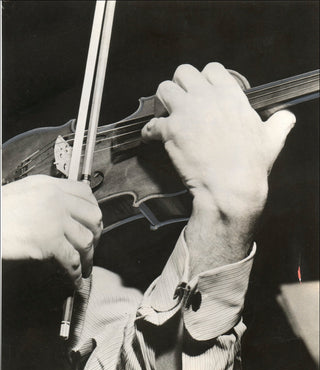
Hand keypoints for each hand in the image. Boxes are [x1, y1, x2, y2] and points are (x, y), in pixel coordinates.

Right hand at [2, 175, 102, 287]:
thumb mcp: (23, 191)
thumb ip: (46, 196)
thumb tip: (64, 207)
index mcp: (50, 186)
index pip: (86, 193)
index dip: (92, 209)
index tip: (92, 221)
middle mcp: (56, 200)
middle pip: (92, 216)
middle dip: (96, 233)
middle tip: (92, 244)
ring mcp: (54, 221)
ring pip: (86, 239)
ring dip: (88, 256)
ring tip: (85, 265)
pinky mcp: (49, 242)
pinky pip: (72, 259)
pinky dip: (76, 272)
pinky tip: (76, 279)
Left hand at [142, 63, 295, 219]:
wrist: (231, 187)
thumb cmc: (251, 166)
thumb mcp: (272, 140)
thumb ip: (279, 123)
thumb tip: (287, 117)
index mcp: (230, 96)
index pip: (212, 69)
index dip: (205, 79)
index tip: (202, 92)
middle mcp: (206, 98)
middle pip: (183, 72)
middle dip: (180, 85)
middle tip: (180, 102)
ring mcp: (187, 113)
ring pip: (163, 89)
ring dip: (162, 102)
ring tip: (165, 114)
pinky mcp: (171, 131)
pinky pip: (151, 124)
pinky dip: (150, 131)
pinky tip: (153, 137)